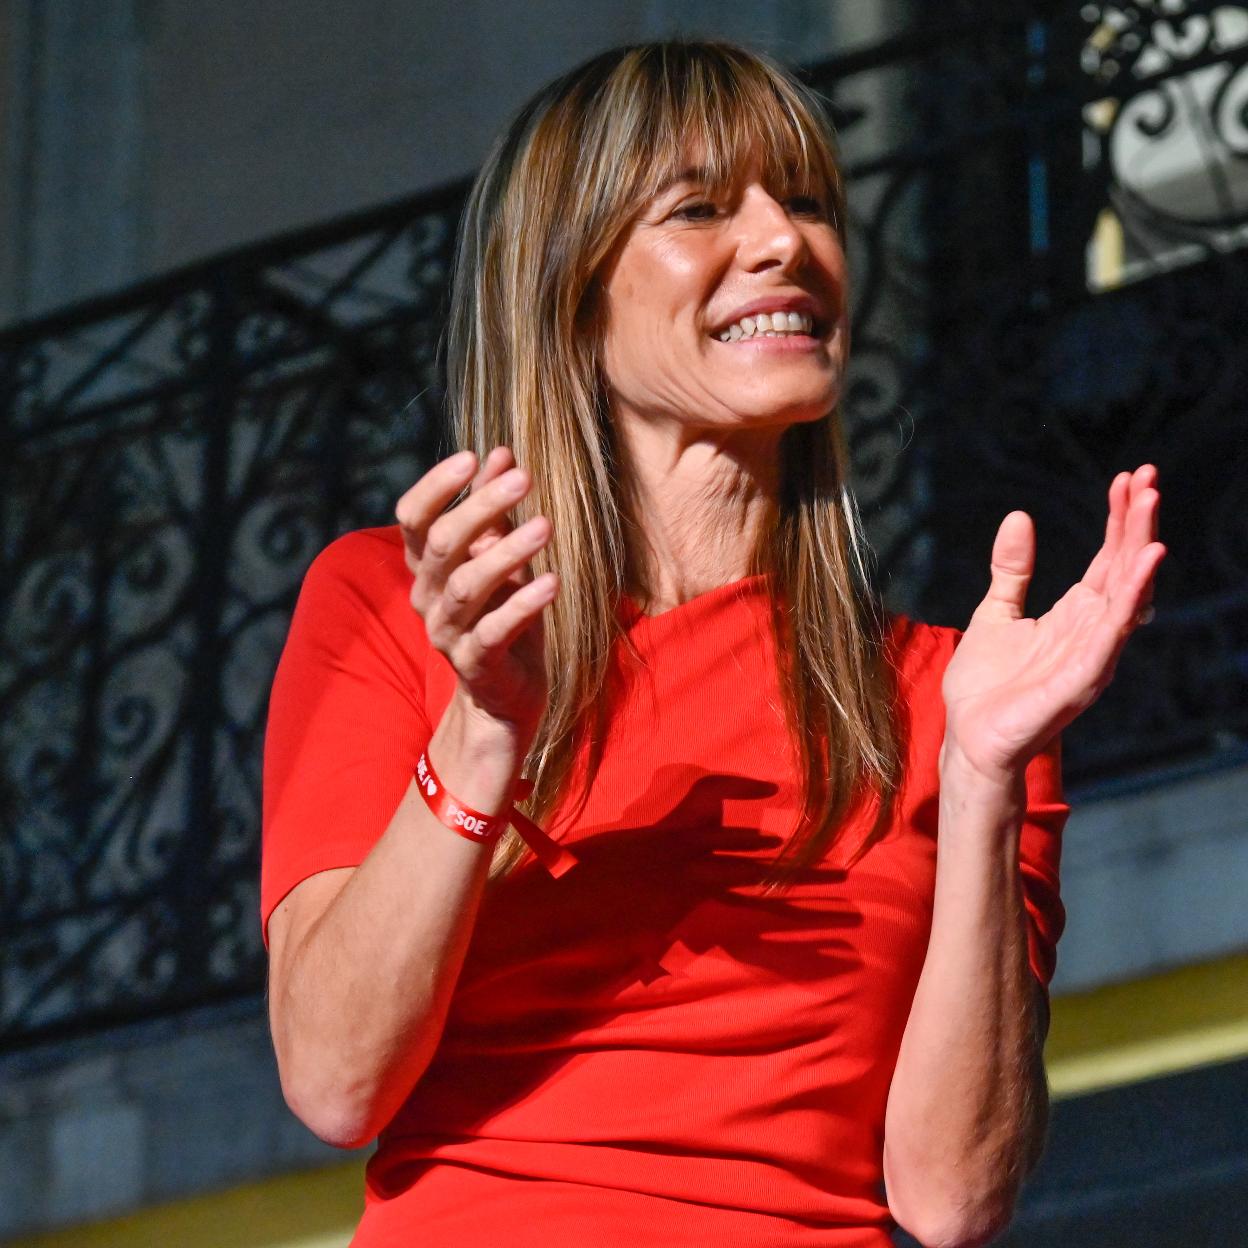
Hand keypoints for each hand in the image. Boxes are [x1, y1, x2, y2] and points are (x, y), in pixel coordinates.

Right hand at [395, 446, 556, 743]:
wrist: (506, 694)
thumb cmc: (502, 614)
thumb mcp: (499, 557)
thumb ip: (494, 511)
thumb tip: (501, 453)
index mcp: (427, 567)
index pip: (413, 518)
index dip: (436, 486)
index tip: (472, 456)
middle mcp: (427, 597)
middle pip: (443, 543)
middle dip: (482, 507)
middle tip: (525, 478)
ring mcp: (448, 632)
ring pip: (466, 585)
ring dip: (507, 552)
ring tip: (546, 526)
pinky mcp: (476, 663)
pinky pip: (495, 631)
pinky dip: (523, 605)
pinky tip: (552, 582)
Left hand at [941, 464, 1165, 783]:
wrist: (968, 737)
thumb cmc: (985, 686)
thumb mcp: (995, 612)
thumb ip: (1012, 570)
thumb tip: (1020, 517)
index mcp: (1074, 615)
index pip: (1107, 558)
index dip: (1118, 519)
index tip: (1127, 479)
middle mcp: (1092, 631)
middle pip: (1125, 568)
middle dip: (1137, 522)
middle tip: (1148, 477)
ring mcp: (1092, 654)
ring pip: (1127, 593)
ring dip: (1141, 548)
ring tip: (1151, 504)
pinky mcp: (1083, 677)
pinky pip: (1114, 632)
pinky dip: (1132, 596)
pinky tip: (1145, 563)